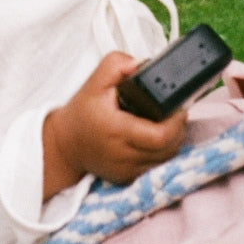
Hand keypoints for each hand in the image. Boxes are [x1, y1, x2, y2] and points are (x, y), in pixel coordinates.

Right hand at [44, 52, 187, 193]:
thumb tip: (143, 64)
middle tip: (174, 112)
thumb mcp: (94, 81)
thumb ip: (118, 65)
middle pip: (169, 148)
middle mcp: (123, 155)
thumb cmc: (81, 113)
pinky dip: (161, 153)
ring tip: (165, 123)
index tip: (177, 107)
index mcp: (116, 130)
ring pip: (166, 159)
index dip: (176, 122)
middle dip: (178, 129)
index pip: (160, 135)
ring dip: (172, 141)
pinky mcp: (128, 178)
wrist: (65, 144)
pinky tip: (154, 138)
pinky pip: (156, 166)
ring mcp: (127, 170)